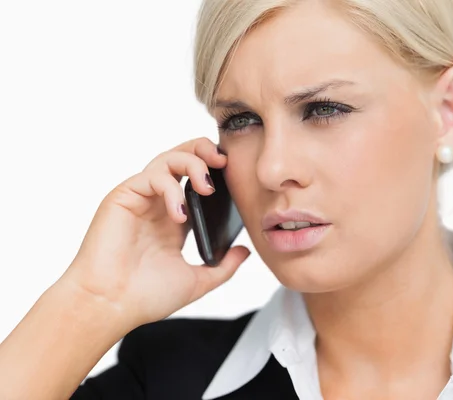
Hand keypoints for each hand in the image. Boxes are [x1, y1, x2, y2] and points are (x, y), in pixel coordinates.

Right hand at [60, 138, 249, 330]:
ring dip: (192, 163)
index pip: (197, 179)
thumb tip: (245, 251)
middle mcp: (158, 203)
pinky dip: (170, 189)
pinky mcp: (123, 197)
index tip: (237, 174)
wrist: (111, 306)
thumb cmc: (146, 296)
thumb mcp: (196, 281)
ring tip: (207, 187)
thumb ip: (224, 267)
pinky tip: (178, 214)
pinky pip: (151, 176)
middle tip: (224, 161)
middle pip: (182, 158)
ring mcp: (141, 198)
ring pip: (167, 159)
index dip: (216, 170)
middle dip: (205, 150)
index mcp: (175, 218)